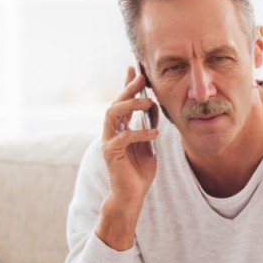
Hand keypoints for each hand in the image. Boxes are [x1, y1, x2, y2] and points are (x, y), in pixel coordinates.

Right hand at [95, 67, 158, 250]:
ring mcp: (108, 142)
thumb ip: (147, 124)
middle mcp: (110, 132)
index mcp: (119, 128)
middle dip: (128, 88)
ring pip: (112, 114)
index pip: (122, 101)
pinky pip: (123, 138)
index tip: (135, 67)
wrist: (132, 195)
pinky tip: (154, 133)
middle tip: (142, 77)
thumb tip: (154, 104)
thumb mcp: (149, 143)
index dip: (127, 84)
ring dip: (130, 105)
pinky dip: (139, 133)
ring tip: (148, 102)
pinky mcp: (110, 154)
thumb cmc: (139, 171)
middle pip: (115, 102)